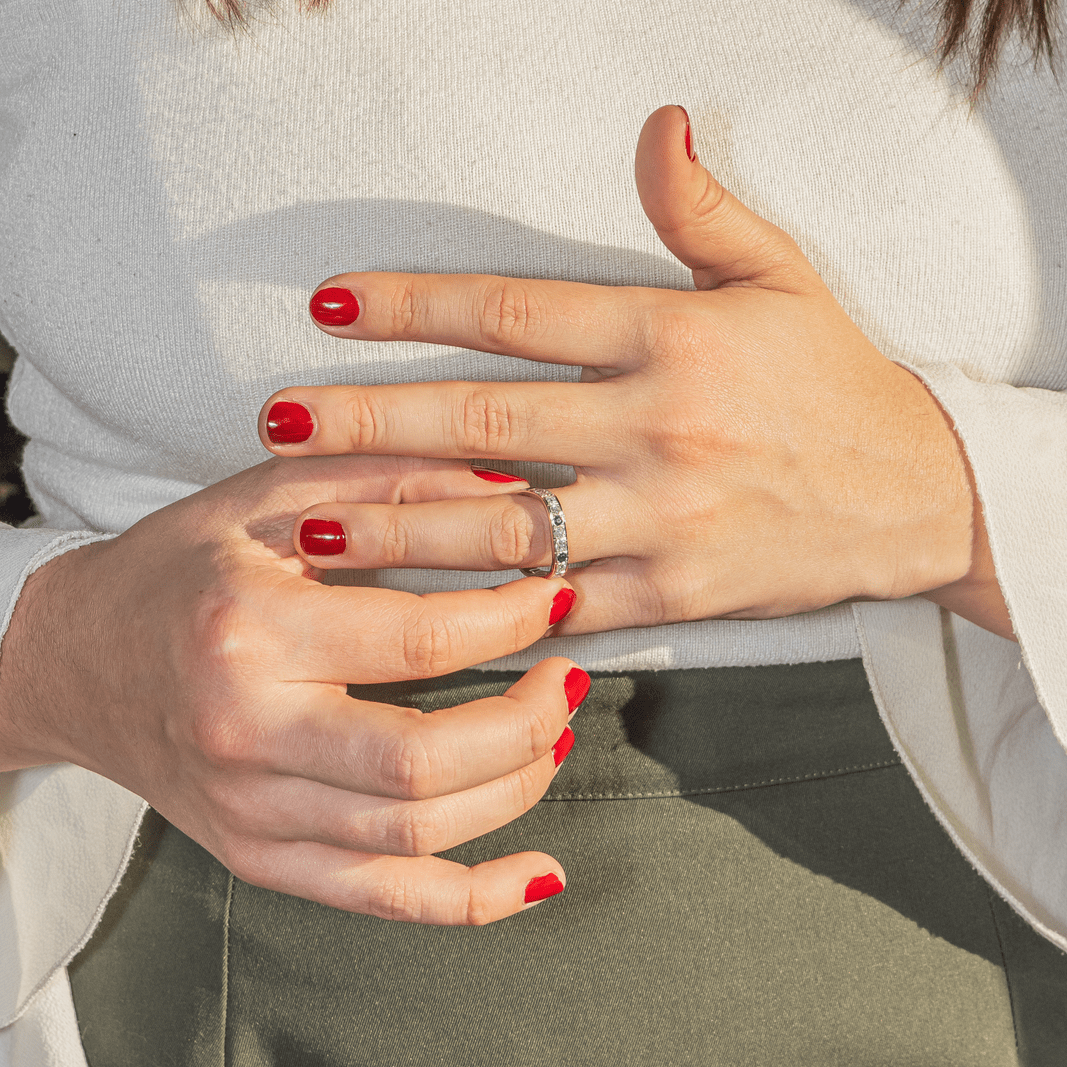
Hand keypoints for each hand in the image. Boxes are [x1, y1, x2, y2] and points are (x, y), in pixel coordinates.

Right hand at [0, 455, 586, 922]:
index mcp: (248, 632)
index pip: (418, 643)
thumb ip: (389, 478)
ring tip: (557, 731)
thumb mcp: (269, 496)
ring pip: (417, 835)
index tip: (557, 597)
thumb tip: (513, 492)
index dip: (512, 622)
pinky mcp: (262, 858)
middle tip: (572, 674)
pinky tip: (540, 872)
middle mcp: (247, 735)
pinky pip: (384, 901)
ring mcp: (251, 814)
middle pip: (423, 761)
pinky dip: (476, 899)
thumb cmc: (179, 567)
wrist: (76, 659)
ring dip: (518, 785)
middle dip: (529, 721)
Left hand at [260, 106, 1011, 638]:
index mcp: (672, 338)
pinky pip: (563, 606)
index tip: (330, 306)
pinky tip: (414, 616)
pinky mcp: (673, 597)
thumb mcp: (780, 276)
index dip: (414, 306)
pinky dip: (486, 612)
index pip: (515, 313)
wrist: (912, 498)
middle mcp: (659, 427)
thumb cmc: (833, 382)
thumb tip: (657, 123)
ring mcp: (663, 521)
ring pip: (506, 526)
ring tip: (307, 528)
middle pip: (485, 423)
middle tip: (278, 420)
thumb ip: (702, 207)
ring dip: (398, 529)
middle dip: (370, 424)